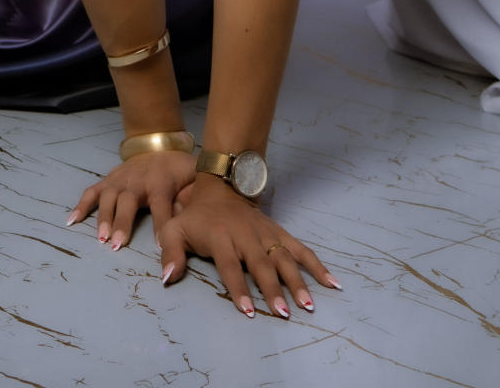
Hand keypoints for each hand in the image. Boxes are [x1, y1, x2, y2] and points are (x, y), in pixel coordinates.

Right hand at [67, 150, 195, 250]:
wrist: (157, 144)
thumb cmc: (177, 168)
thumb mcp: (193, 176)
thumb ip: (194, 195)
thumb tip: (193, 216)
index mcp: (160, 183)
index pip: (162, 206)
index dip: (162, 225)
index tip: (161, 246)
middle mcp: (137, 181)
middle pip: (128, 203)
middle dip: (123, 223)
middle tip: (118, 245)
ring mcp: (119, 180)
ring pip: (108, 198)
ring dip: (103, 218)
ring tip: (101, 238)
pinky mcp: (108, 181)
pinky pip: (91, 192)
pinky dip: (81, 206)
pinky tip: (72, 221)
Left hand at [160, 174, 339, 317]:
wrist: (220, 186)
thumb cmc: (196, 215)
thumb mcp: (175, 229)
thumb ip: (171, 254)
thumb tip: (167, 279)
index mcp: (221, 238)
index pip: (230, 266)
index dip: (239, 288)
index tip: (249, 310)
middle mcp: (246, 236)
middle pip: (262, 265)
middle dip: (273, 289)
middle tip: (284, 313)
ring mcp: (265, 234)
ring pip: (284, 258)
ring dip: (297, 281)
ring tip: (308, 305)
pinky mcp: (278, 233)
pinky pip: (300, 249)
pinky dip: (316, 265)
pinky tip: (331, 282)